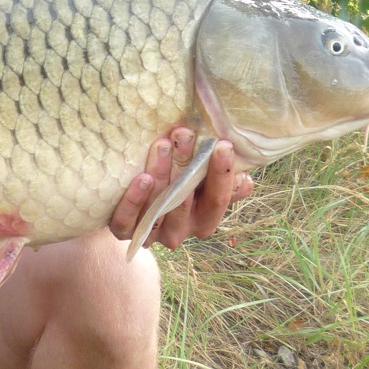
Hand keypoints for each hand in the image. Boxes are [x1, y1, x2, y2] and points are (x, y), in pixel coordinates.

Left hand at [108, 128, 252, 250]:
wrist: (130, 211)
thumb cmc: (175, 188)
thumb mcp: (201, 185)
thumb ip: (223, 181)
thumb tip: (245, 178)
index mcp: (203, 220)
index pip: (218, 199)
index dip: (221, 174)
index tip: (222, 145)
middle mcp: (180, 231)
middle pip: (186, 200)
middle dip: (187, 165)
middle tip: (185, 134)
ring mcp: (151, 234)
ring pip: (158, 207)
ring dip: (161, 173)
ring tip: (163, 145)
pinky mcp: (124, 231)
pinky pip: (128, 220)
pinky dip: (135, 199)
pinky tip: (142, 177)